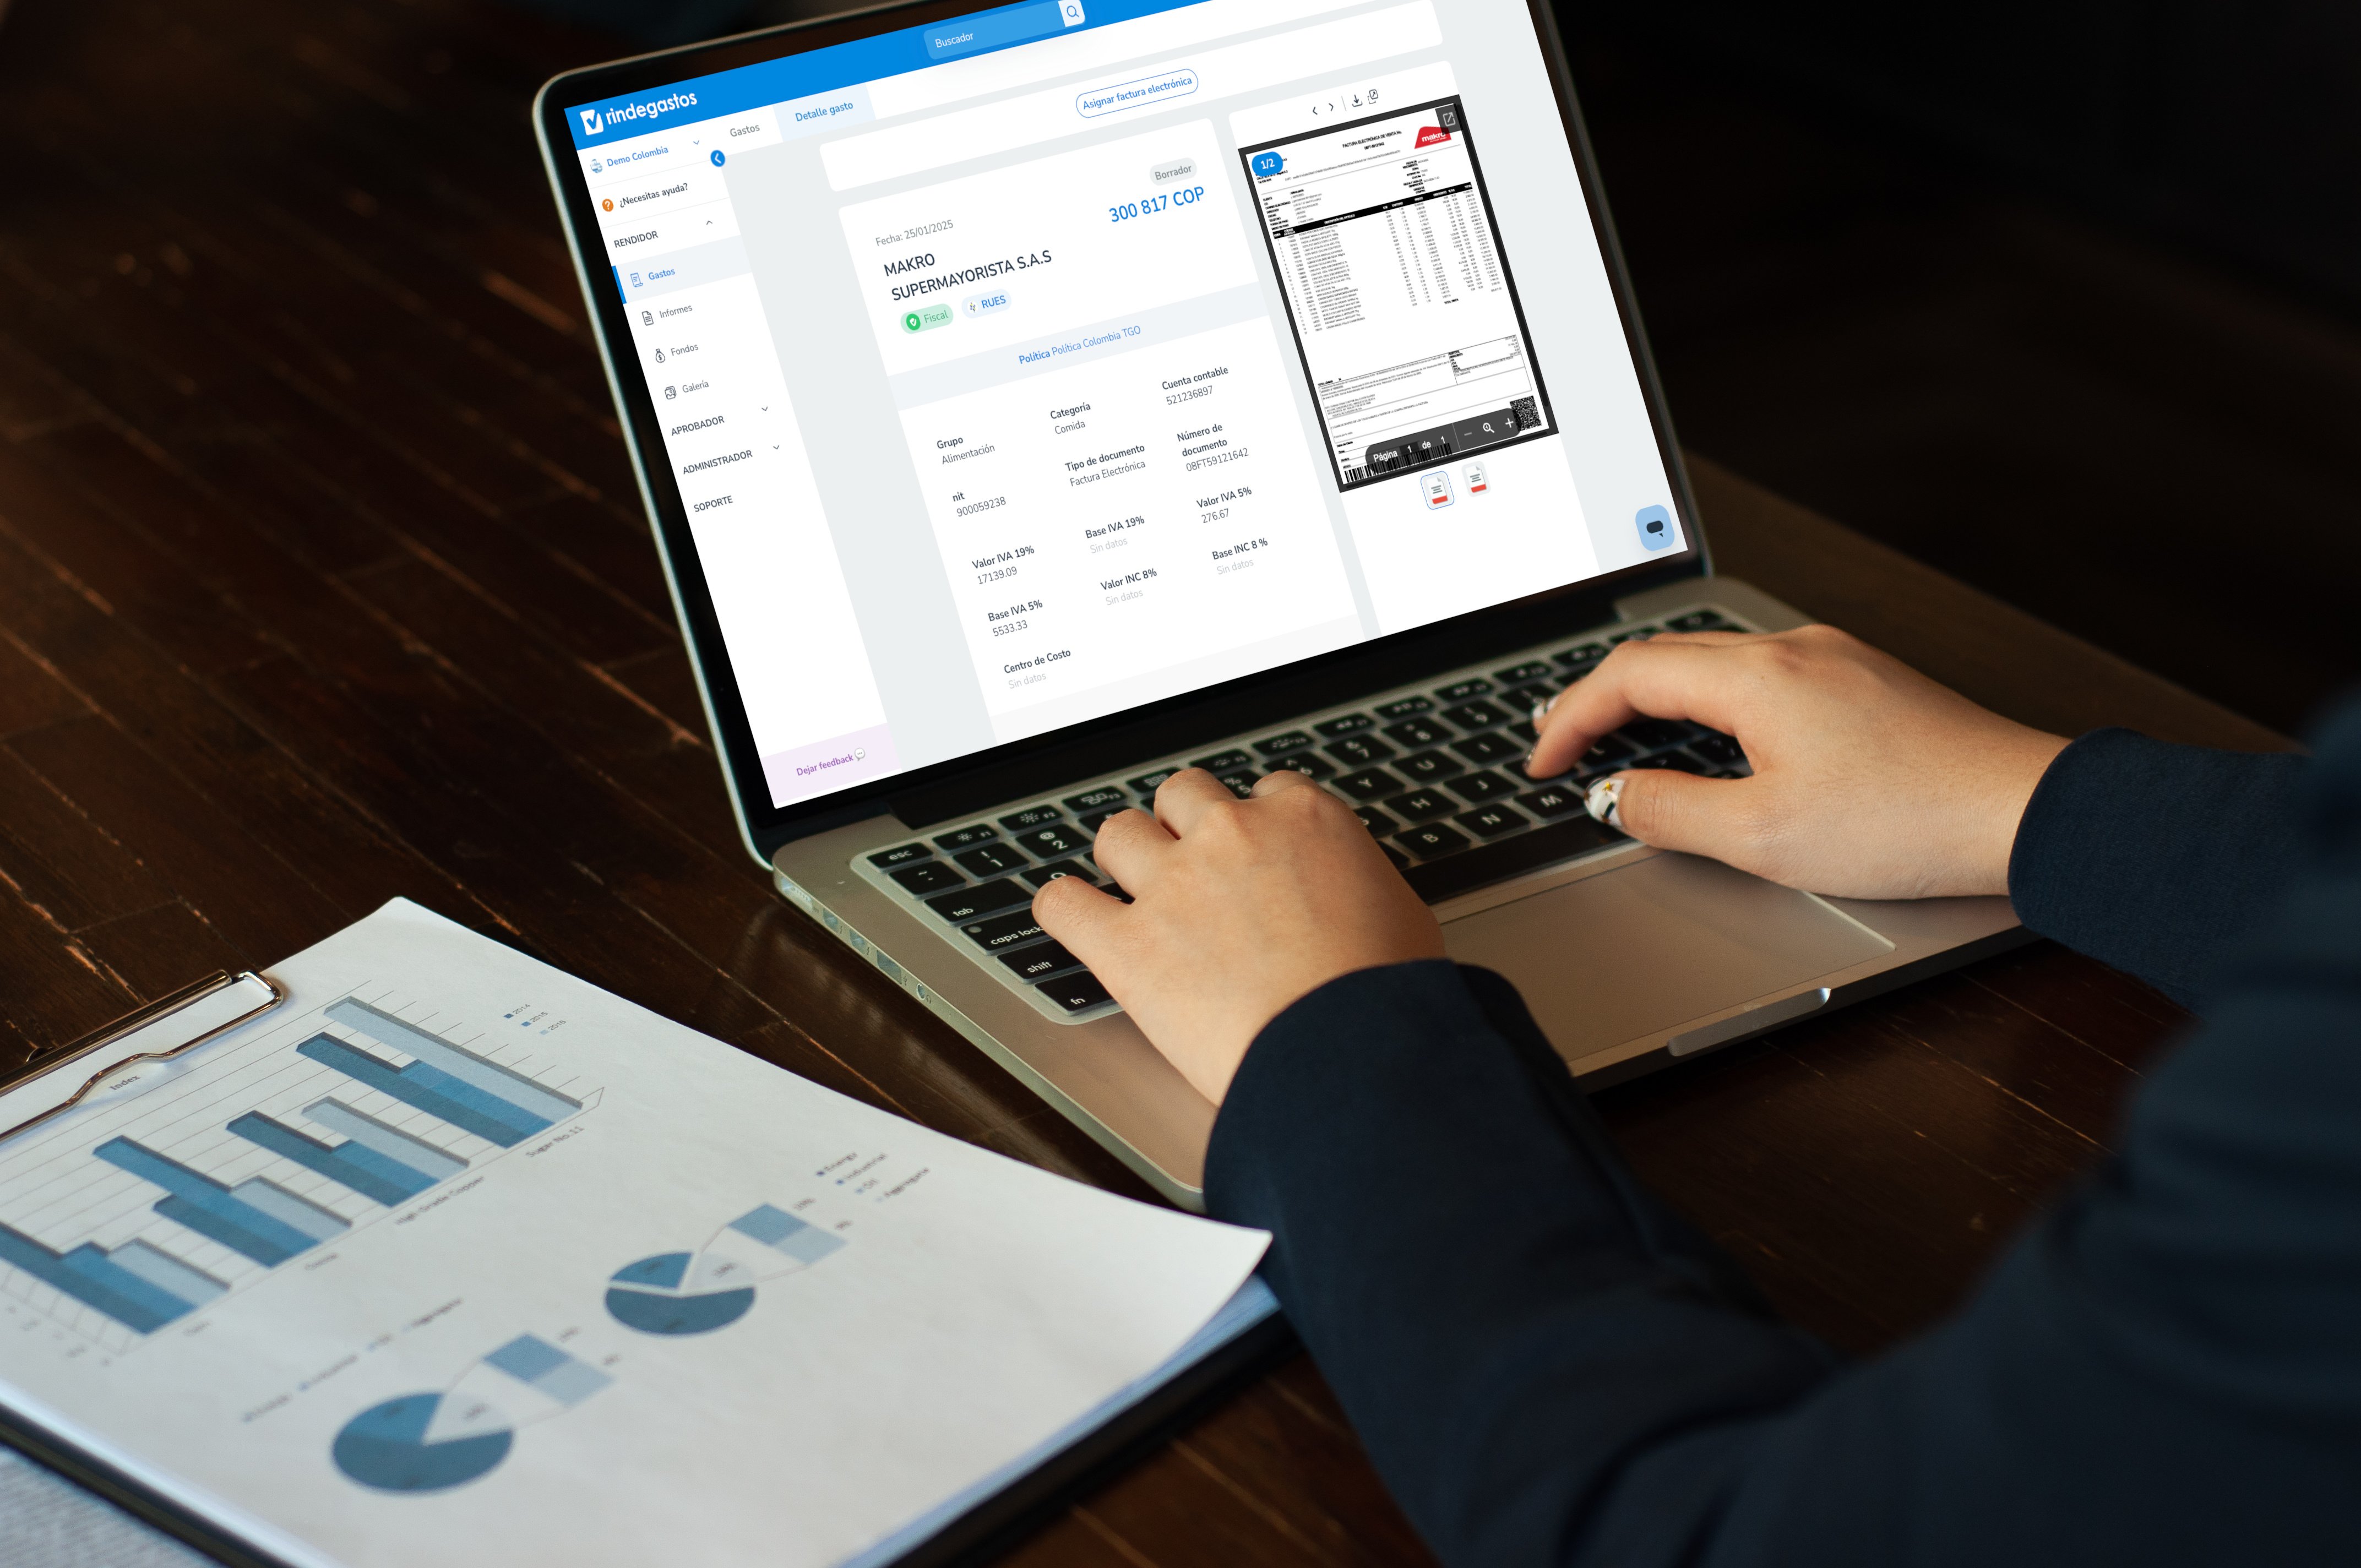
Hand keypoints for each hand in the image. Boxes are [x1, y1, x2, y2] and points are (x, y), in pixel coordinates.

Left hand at [1033, 768, 1444, 1103]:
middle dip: (1182, 824)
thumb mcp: (1399, 914)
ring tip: (1129, 886)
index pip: (1265, 790)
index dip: (1255, 820)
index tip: (1254, 847)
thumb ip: (1354, 884)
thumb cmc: (1385, 995)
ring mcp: (1173, 885)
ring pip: (1118, 832)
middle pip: (1182, 794)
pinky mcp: (1128, 945)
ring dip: (1123, 856)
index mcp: (1303, 820)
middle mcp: (1232, 835)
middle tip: (1188, 861)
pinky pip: (1063, 904)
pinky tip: (1070, 916)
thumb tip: (1349, 898)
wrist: (1349, 1051)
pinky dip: (1061, 908)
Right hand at [1526, 624, 2067, 899]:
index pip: (1626, 675)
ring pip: (1716, 664)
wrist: (2024, 813)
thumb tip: (1615, 798)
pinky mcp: (1864, 682)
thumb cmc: (1907, 821)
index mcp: (1755, 675)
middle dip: (1602, 699)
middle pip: (1666, 656)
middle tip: (1561, 739)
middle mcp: (1792, 649)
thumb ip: (1671, 812)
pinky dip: (1712, 704)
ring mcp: (1833, 659)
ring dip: (1658, 699)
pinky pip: (1762, 679)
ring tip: (1622, 738)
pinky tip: (1715, 742)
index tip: (1543, 762)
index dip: (1570, 718)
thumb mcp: (1762, 837)